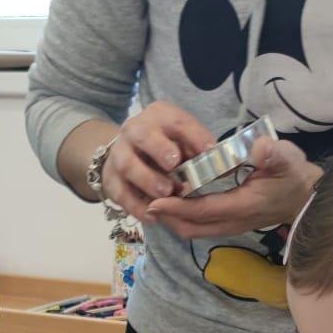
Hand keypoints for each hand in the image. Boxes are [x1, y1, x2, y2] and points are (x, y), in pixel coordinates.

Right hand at [101, 101, 215, 223]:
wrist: (125, 153)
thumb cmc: (165, 148)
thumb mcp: (182, 142)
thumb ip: (197, 152)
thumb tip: (223, 166)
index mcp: (159, 116)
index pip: (178, 122)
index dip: (194, 136)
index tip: (211, 151)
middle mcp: (135, 130)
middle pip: (143, 135)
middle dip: (159, 149)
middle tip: (174, 164)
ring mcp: (119, 154)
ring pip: (127, 164)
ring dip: (147, 179)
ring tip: (165, 193)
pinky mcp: (110, 178)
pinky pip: (119, 193)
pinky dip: (135, 205)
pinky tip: (152, 216)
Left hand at [143, 137, 319, 239]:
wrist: (304, 198)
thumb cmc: (293, 176)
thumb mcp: (288, 160)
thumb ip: (273, 155)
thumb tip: (260, 148)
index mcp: (240, 206)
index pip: (201, 211)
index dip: (176, 207)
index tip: (153, 199)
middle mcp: (231, 223)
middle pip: (189, 227)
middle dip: (166, 217)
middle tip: (145, 201)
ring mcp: (229, 227)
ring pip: (192, 230)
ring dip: (172, 219)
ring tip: (153, 203)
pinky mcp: (228, 226)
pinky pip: (199, 227)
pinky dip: (182, 219)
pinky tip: (172, 205)